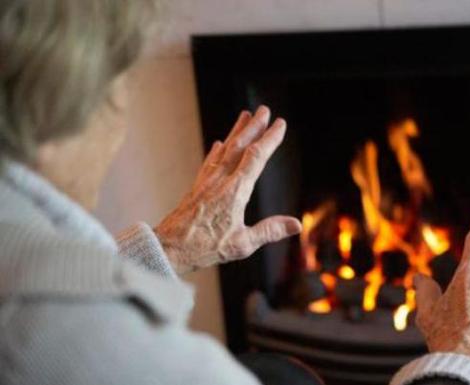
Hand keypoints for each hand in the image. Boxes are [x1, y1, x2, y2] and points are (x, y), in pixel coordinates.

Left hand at [155, 106, 301, 273]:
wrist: (168, 247)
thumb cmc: (205, 247)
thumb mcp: (242, 244)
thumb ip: (270, 231)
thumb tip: (296, 224)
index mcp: (234, 191)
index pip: (256, 157)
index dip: (269, 139)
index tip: (280, 124)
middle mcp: (220, 180)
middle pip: (239, 146)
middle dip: (254, 127)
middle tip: (264, 110)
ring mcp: (207, 182)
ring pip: (224, 150)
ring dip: (236, 132)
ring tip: (245, 116)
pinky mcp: (197, 187)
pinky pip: (210, 162)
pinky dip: (217, 150)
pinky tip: (218, 144)